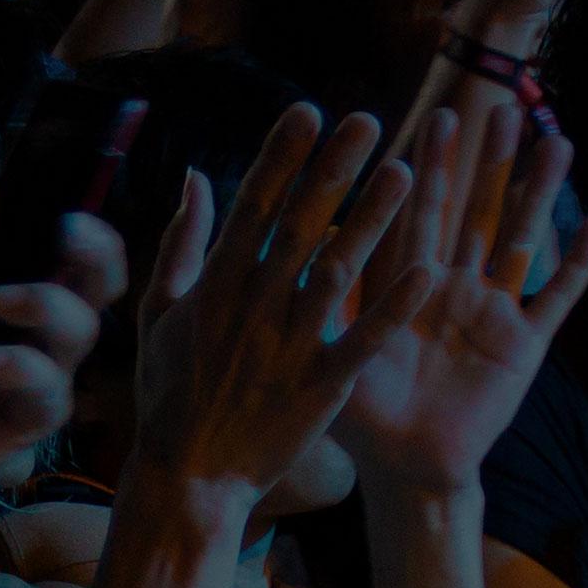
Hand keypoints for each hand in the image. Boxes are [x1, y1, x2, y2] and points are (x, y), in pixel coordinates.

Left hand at [0, 179, 125, 579]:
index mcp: (22, 297)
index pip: (78, 258)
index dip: (88, 231)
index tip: (67, 207)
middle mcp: (43, 337)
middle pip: (99, 288)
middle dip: (94, 254)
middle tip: (64, 230)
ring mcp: (41, 382)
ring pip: (79, 336)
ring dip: (49, 307)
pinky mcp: (26, 427)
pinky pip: (45, 396)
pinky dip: (20, 369)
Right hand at [132, 106, 431, 505]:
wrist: (190, 477)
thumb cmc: (171, 392)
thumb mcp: (160, 312)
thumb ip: (181, 243)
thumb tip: (194, 179)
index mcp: (216, 284)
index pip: (254, 205)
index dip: (283, 156)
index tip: (309, 111)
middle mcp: (255, 307)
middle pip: (301, 225)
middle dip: (334, 169)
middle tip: (368, 121)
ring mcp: (290, 346)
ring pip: (338, 272)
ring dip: (374, 221)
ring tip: (408, 172)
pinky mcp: (321, 386)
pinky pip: (363, 340)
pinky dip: (394, 307)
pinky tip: (426, 270)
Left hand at [334, 108, 587, 493]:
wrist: (406, 470)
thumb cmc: (362, 415)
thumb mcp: (334, 351)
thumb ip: (322, 302)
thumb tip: (301, 253)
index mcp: (407, 284)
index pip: (419, 213)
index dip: (430, 169)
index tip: (438, 118)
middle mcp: (453, 288)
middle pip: (474, 211)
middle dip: (488, 162)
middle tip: (501, 106)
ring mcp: (492, 313)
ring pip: (519, 240)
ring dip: (538, 193)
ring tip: (556, 142)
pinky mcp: (523, 346)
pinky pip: (555, 298)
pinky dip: (577, 264)